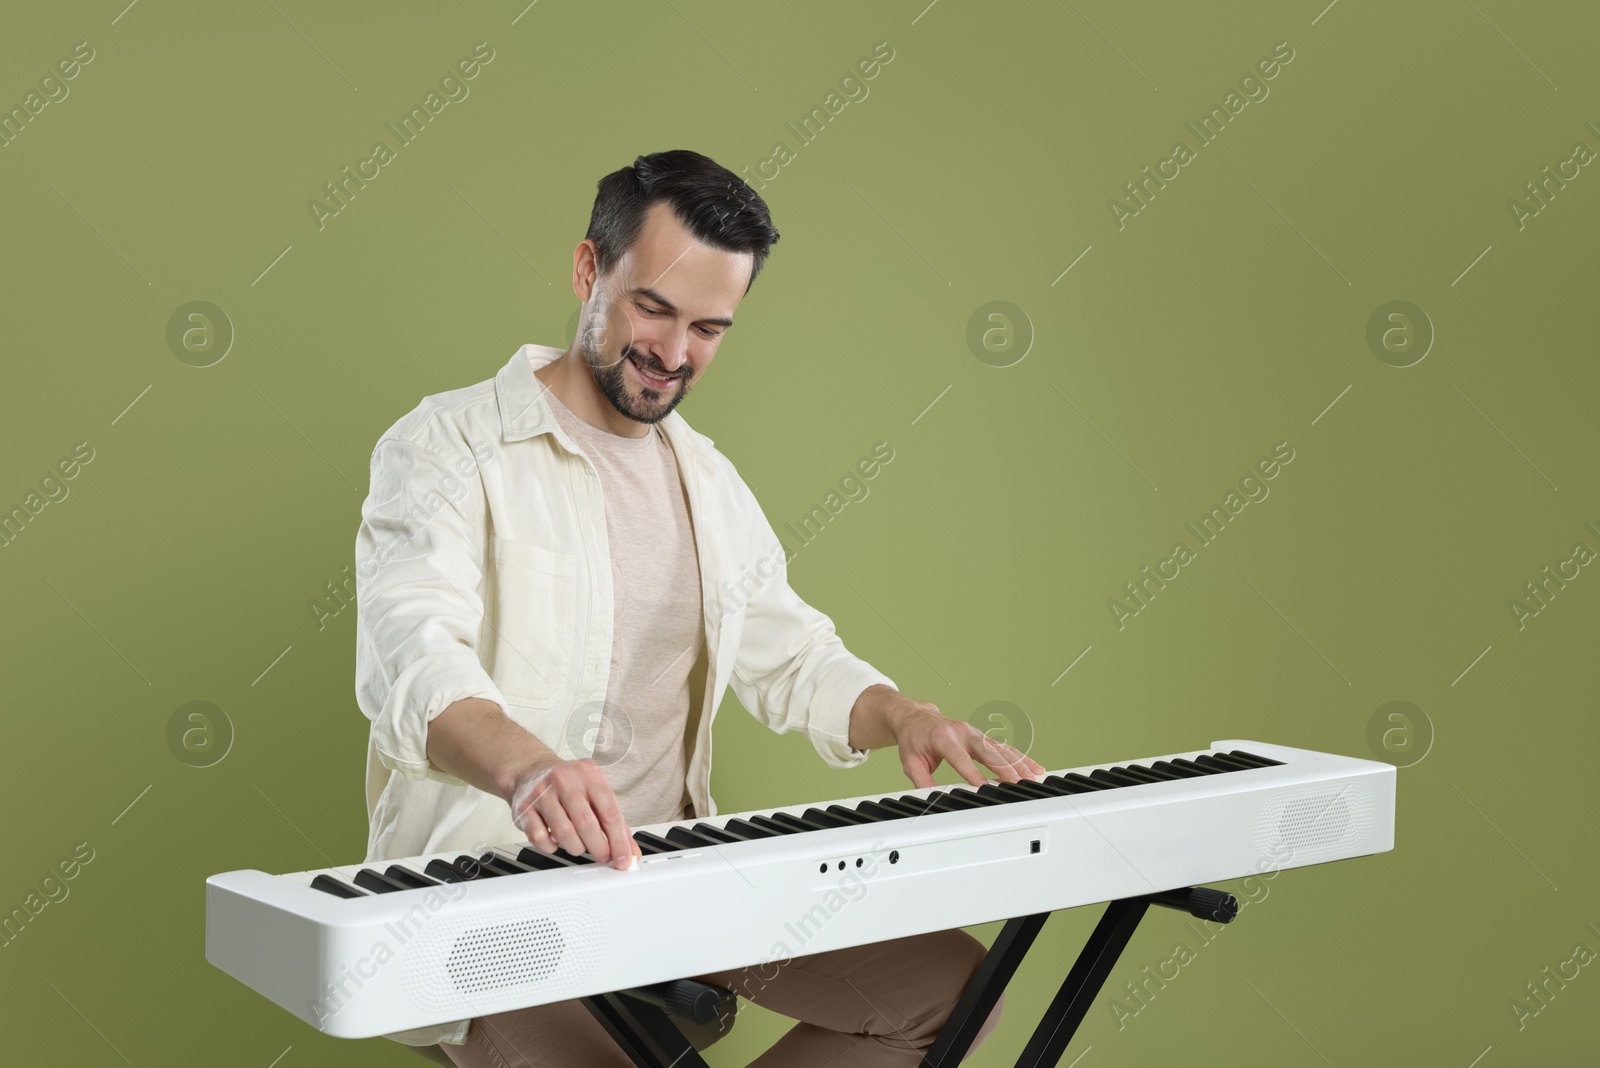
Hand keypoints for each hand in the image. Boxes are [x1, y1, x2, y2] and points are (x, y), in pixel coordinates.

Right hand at [508, 757, 641, 870]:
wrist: (530, 770)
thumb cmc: (568, 784)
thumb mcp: (595, 792)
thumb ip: (614, 822)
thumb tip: (629, 852)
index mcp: (589, 774)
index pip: (610, 812)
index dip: (619, 840)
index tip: (624, 859)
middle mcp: (565, 780)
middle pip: (587, 823)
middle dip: (599, 848)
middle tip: (603, 856)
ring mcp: (542, 793)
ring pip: (564, 833)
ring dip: (576, 847)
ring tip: (579, 845)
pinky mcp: (524, 807)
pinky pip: (540, 838)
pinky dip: (551, 847)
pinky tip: (556, 841)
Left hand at [886, 700, 1046, 789]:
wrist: (916, 718)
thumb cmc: (914, 740)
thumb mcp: (910, 763)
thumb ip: (922, 782)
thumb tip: (934, 799)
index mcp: (942, 737)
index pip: (960, 758)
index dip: (972, 772)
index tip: (984, 787)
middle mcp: (962, 732)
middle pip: (987, 751)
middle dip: (1005, 767)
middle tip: (1019, 782)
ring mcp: (974, 733)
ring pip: (1001, 748)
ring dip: (1019, 763)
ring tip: (1034, 776)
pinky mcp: (982, 737)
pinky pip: (1004, 747)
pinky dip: (1021, 758)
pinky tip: (1035, 766)